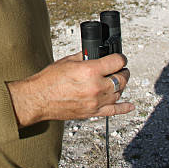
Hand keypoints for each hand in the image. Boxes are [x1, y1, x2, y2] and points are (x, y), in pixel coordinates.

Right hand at [7, 52, 133, 127]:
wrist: (38, 99)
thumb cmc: (49, 79)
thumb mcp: (68, 61)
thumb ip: (85, 57)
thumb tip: (94, 54)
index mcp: (89, 71)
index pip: (116, 62)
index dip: (120, 57)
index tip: (120, 57)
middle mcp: (96, 87)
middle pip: (121, 78)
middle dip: (123, 71)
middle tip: (120, 68)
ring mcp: (95, 102)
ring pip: (119, 93)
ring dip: (121, 85)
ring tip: (117, 80)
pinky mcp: (92, 113)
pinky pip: (114, 111)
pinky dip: (124, 108)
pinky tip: (130, 105)